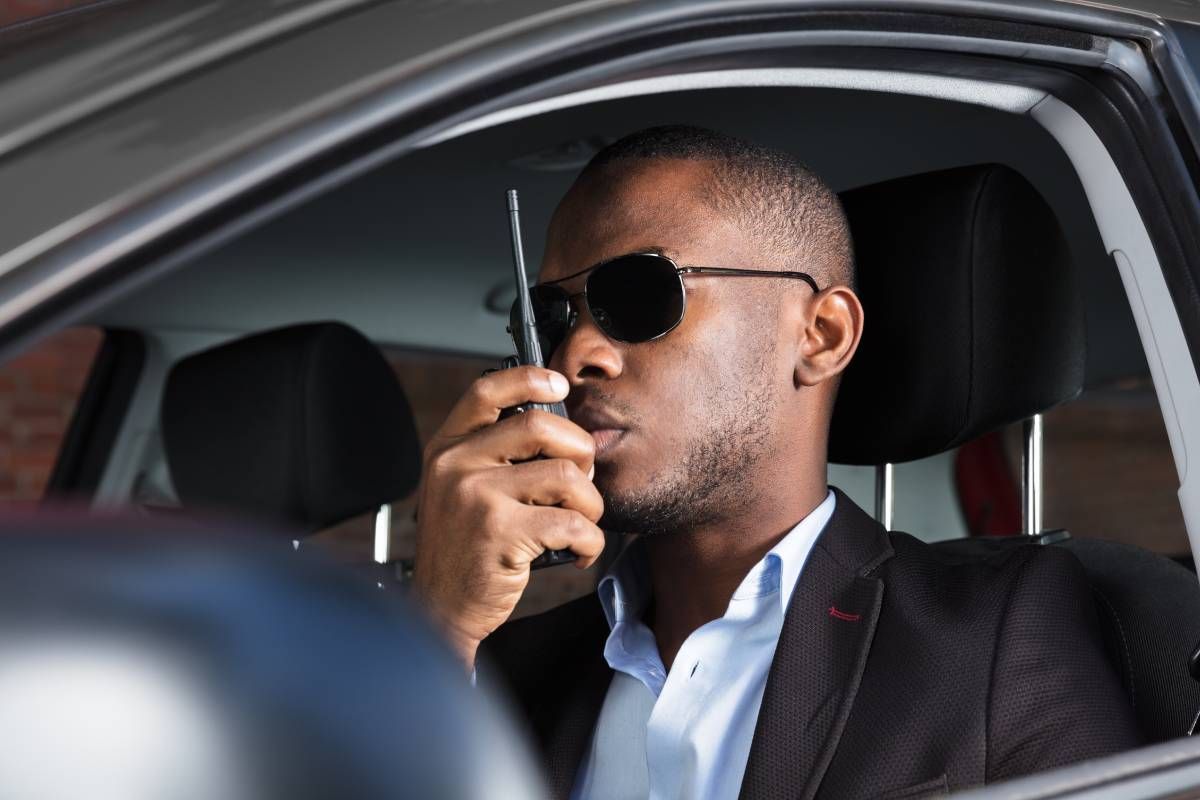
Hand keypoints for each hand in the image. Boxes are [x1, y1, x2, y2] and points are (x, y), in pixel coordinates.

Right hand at [411, 366, 604, 669]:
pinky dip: (590, 541)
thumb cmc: (463, 549)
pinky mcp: (499, 533)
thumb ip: (494, 456)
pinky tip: (578, 552)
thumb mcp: (460, 490)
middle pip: (541, 426)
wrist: (440, 610)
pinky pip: (573, 523)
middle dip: (580, 451)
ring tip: (581, 523)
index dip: (528, 379)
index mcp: (447, 448)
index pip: (486, 391)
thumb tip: (565, 433)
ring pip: (567, 477)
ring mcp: (476, 497)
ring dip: (591, 505)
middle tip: (582, 483)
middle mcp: (456, 465)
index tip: (559, 385)